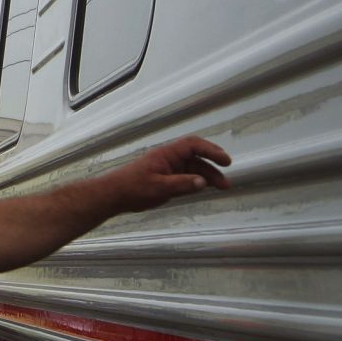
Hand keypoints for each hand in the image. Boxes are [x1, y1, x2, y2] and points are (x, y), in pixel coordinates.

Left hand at [106, 136, 231, 211]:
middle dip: (213, 165)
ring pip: (193, 168)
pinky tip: (205, 188)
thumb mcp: (158, 187)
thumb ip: (181, 184)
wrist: (114, 195)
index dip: (211, 150)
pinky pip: (186, 177)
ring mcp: (168, 169)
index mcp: (166, 154)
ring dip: (207, 176)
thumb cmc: (133, 188)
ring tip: (222, 187)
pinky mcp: (165, 179)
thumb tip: (203, 181)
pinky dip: (197, 181)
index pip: (192, 145)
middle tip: (227, 179)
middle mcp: (169, 159)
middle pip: (196, 157)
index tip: (225, 161)